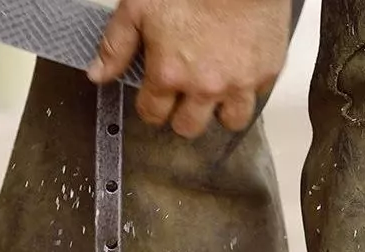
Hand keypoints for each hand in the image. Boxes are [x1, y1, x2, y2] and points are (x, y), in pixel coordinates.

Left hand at [87, 0, 291, 137]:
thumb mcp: (139, 5)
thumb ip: (117, 45)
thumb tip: (97, 75)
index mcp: (169, 73)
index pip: (153, 114)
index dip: (152, 106)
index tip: (156, 95)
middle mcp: (204, 87)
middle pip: (189, 127)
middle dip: (184, 115)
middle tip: (186, 94)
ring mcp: (239, 82)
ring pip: (229, 121)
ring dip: (221, 110)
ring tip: (217, 90)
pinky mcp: (267, 71)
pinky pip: (257, 95)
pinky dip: (249, 86)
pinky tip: (241, 68)